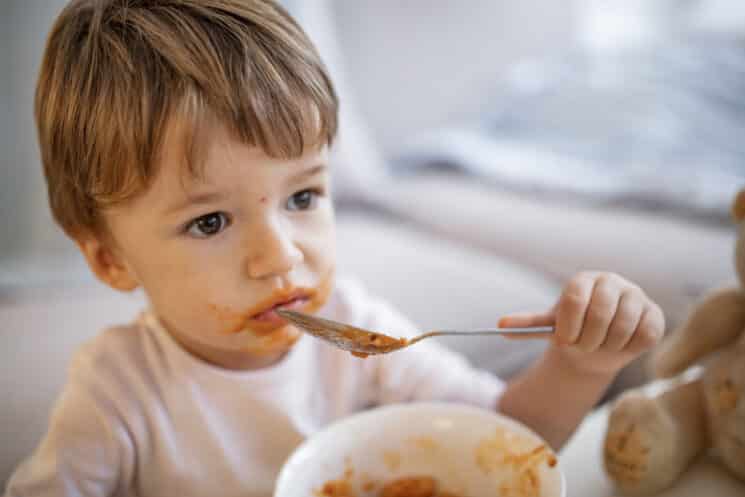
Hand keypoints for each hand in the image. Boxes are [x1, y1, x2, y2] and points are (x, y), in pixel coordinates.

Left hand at [499, 272, 665, 375]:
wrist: (598, 345)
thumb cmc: (572, 331)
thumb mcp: (549, 327)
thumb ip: (527, 324)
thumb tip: (500, 324)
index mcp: (582, 280)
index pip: (574, 299)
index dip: (568, 326)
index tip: (564, 341)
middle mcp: (611, 281)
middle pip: (600, 314)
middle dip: (587, 340)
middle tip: (582, 347)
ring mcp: (636, 295)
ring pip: (624, 326)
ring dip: (607, 346)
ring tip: (600, 347)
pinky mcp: (655, 314)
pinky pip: (645, 335)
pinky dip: (629, 348)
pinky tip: (620, 345)